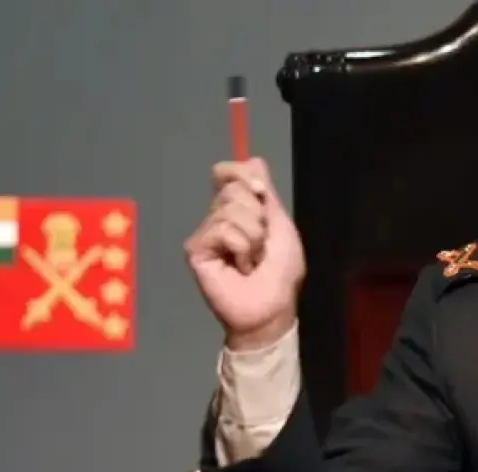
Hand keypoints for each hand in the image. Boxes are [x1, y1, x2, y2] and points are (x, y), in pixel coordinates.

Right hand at [184, 159, 305, 349]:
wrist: (272, 307)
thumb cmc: (281, 272)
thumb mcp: (280, 225)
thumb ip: (266, 193)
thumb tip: (253, 158)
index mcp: (236, 209)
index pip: (227, 172)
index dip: (241, 174)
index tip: (261, 193)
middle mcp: (217, 217)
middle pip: (233, 188)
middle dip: (258, 216)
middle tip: (261, 245)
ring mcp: (205, 234)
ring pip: (230, 210)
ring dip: (253, 237)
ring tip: (252, 260)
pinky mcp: (196, 250)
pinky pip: (222, 229)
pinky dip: (241, 247)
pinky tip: (240, 267)